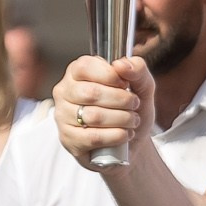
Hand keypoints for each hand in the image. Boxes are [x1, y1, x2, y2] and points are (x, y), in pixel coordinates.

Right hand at [51, 51, 152, 167]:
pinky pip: (93, 137)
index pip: (85, 67)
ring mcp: (63, 116)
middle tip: (134, 105)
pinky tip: (124, 134)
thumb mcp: (142, 85)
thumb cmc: (131, 109)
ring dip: (122, 119)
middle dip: (121, 100)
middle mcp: (65, 91)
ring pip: (93, 116)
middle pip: (91, 93)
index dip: (110, 76)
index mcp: (78, 72)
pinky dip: (115, 136)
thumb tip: (121, 64)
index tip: (125, 85)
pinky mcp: (68, 139)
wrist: (132, 141)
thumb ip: (138, 69)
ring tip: (132, 120)